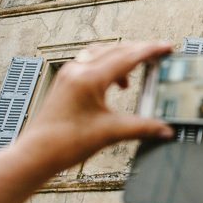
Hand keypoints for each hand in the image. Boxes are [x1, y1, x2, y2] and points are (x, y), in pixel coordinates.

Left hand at [16, 41, 173, 173]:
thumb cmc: (63, 143)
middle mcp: (78, 70)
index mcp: (89, 78)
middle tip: (159, 53)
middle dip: (140, 50)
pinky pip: (92, 61)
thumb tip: (164, 129)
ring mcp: (70, 74)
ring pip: (103, 53)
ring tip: (141, 66)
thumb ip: (142, 128)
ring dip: (124, 56)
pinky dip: (110, 64)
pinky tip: (118, 82)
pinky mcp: (67, 81)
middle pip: (116, 50)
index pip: (127, 58)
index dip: (150, 51)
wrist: (36, 154)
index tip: (166, 48)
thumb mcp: (111, 133)